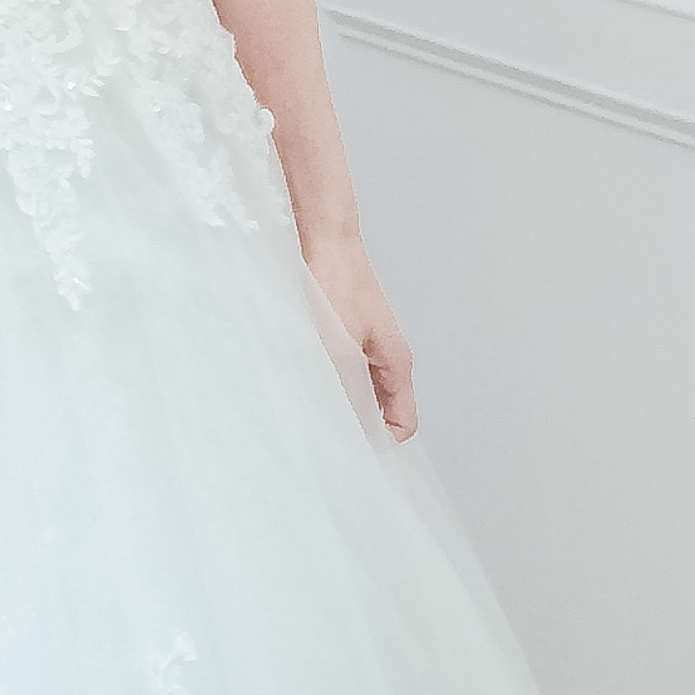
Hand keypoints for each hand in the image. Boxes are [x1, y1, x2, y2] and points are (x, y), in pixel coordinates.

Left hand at [304, 222, 417, 439]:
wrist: (321, 237)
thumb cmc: (336, 282)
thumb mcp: (337, 347)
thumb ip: (341, 390)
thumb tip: (335, 427)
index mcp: (395, 363)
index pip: (401, 425)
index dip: (377, 445)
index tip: (349, 458)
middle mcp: (382, 358)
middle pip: (375, 412)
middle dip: (350, 427)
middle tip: (320, 440)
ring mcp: (360, 346)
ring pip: (350, 393)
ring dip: (330, 402)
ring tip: (304, 409)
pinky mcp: (336, 334)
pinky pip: (331, 372)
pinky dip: (315, 381)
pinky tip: (293, 380)